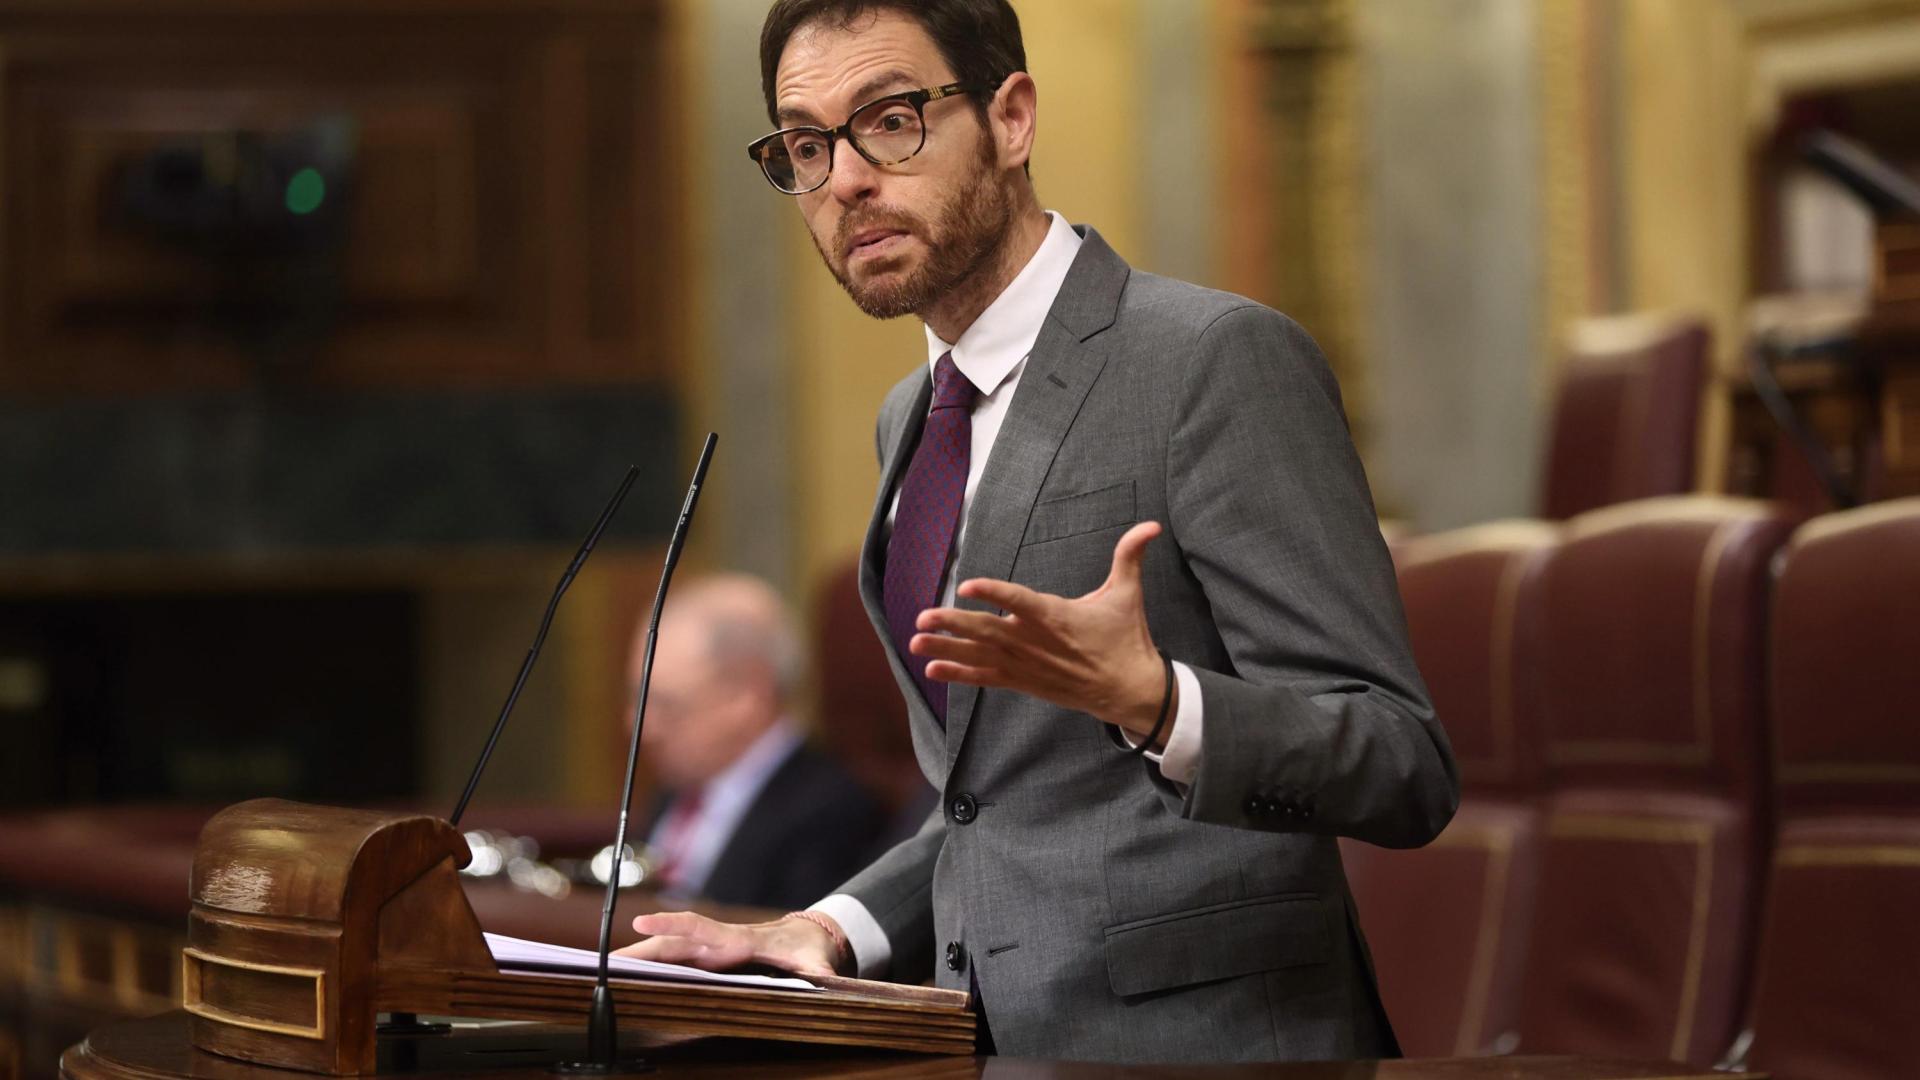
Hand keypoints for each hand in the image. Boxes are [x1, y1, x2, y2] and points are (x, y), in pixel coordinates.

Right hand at [615, 910, 840, 977]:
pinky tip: (631, 978)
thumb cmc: (810, 952)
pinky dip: (653, 968)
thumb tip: (823, 980)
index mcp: (740, 941)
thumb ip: (819, 973)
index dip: (671, 925)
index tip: (641, 921)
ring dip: (640, 961)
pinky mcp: (710, 960)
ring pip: (669, 953)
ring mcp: (712, 951)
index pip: (700, 929)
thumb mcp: (818, 964)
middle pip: (672, 944)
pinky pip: (676, 963)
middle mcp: (719, 943)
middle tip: (604, 963)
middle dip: (639, 950)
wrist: (809, 938)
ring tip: (605, 973)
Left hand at [910, 520, 1174, 745]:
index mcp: (1056, 616)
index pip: (1019, 601)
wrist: (1129, 690)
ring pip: (980, 655)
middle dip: (954, 623)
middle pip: (988, 631)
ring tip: (916, 640)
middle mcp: (1035, 641)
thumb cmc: (1125, 639)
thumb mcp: (1127, 595)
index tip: (967, 586)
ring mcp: (1026, 664)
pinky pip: (985, 678)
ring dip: (946, 647)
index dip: (993, 593)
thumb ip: (1130, 556)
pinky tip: (932, 667)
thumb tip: (1151, 525)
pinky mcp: (1024, 682)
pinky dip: (959, 673)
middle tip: (923, 616)